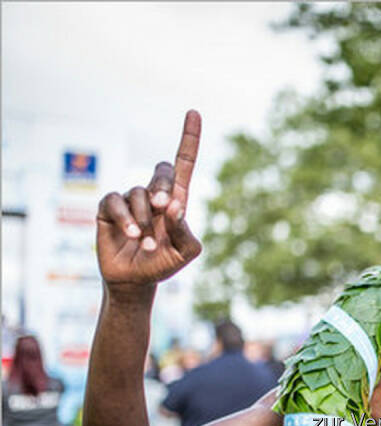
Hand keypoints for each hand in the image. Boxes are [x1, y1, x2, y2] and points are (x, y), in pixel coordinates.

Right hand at [96, 111, 202, 290]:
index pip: (183, 163)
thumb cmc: (163, 263)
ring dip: (144, 220)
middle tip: (163, 207)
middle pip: (161, 170)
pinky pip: (115, 200)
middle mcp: (152, 194)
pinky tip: (132, 234)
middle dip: (162, 186)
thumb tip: (174, 205)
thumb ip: (185, 230)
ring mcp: (129, 199)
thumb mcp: (185, 252)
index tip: (194, 112)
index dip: (189, 138)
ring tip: (146, 243)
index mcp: (175, 199)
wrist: (135, 280)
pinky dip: (125, 217)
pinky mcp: (107, 207)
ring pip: (139, 193)